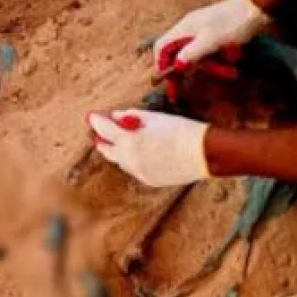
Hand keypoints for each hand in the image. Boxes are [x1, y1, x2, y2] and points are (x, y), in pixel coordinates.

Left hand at [87, 109, 210, 186]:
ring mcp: (139, 172)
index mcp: (129, 141)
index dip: (96, 121)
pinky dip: (132, 158)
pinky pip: (134, 168)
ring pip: (120, 160)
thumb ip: (131, 117)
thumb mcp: (154, 118)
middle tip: (100, 129)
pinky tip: (140, 150)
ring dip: (118, 149)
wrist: (204, 153)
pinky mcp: (149, 180)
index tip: (91, 116)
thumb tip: (116, 117)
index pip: (104, 129)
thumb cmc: (181, 130)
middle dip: (102, 138)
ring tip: (120, 138)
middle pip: (106, 149)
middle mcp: (130, 160)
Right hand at [152, 0, 269, 76]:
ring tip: (229, 71)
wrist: (257, 8)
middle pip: (179, 53)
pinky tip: (231, 62)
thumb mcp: (211, 41)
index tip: (167, 82)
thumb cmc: (234, 23)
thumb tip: (176, 66)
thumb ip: (191, 53)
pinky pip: (210, 51)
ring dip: (211, 66)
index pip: (162, 47)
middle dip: (188, 70)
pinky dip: (219, 60)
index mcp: (184, 28)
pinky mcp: (216, 33)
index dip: (161, 65)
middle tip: (188, 88)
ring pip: (198, 54)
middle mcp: (190, 28)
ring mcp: (203, 30)